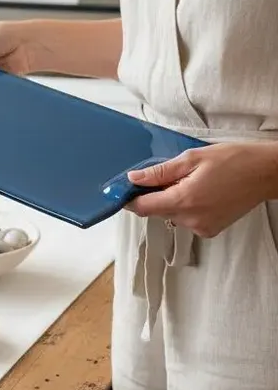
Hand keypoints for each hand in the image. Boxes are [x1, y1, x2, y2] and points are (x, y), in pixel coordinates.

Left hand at [127, 142, 277, 237]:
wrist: (265, 173)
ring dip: (172, 200)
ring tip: (191, 182)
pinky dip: (186, 207)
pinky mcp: (210, 230)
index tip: (125, 189)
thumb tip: (133, 178)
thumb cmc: (233, 161)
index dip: (130, 199)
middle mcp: (191, 220)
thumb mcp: (191, 159)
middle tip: (168, 176)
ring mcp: (202, 228)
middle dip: (154, 195)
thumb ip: (159, 172)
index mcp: (184, 201)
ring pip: (171, 215)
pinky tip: (201, 193)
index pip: (143, 208)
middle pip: (156, 211)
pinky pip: (186, 219)